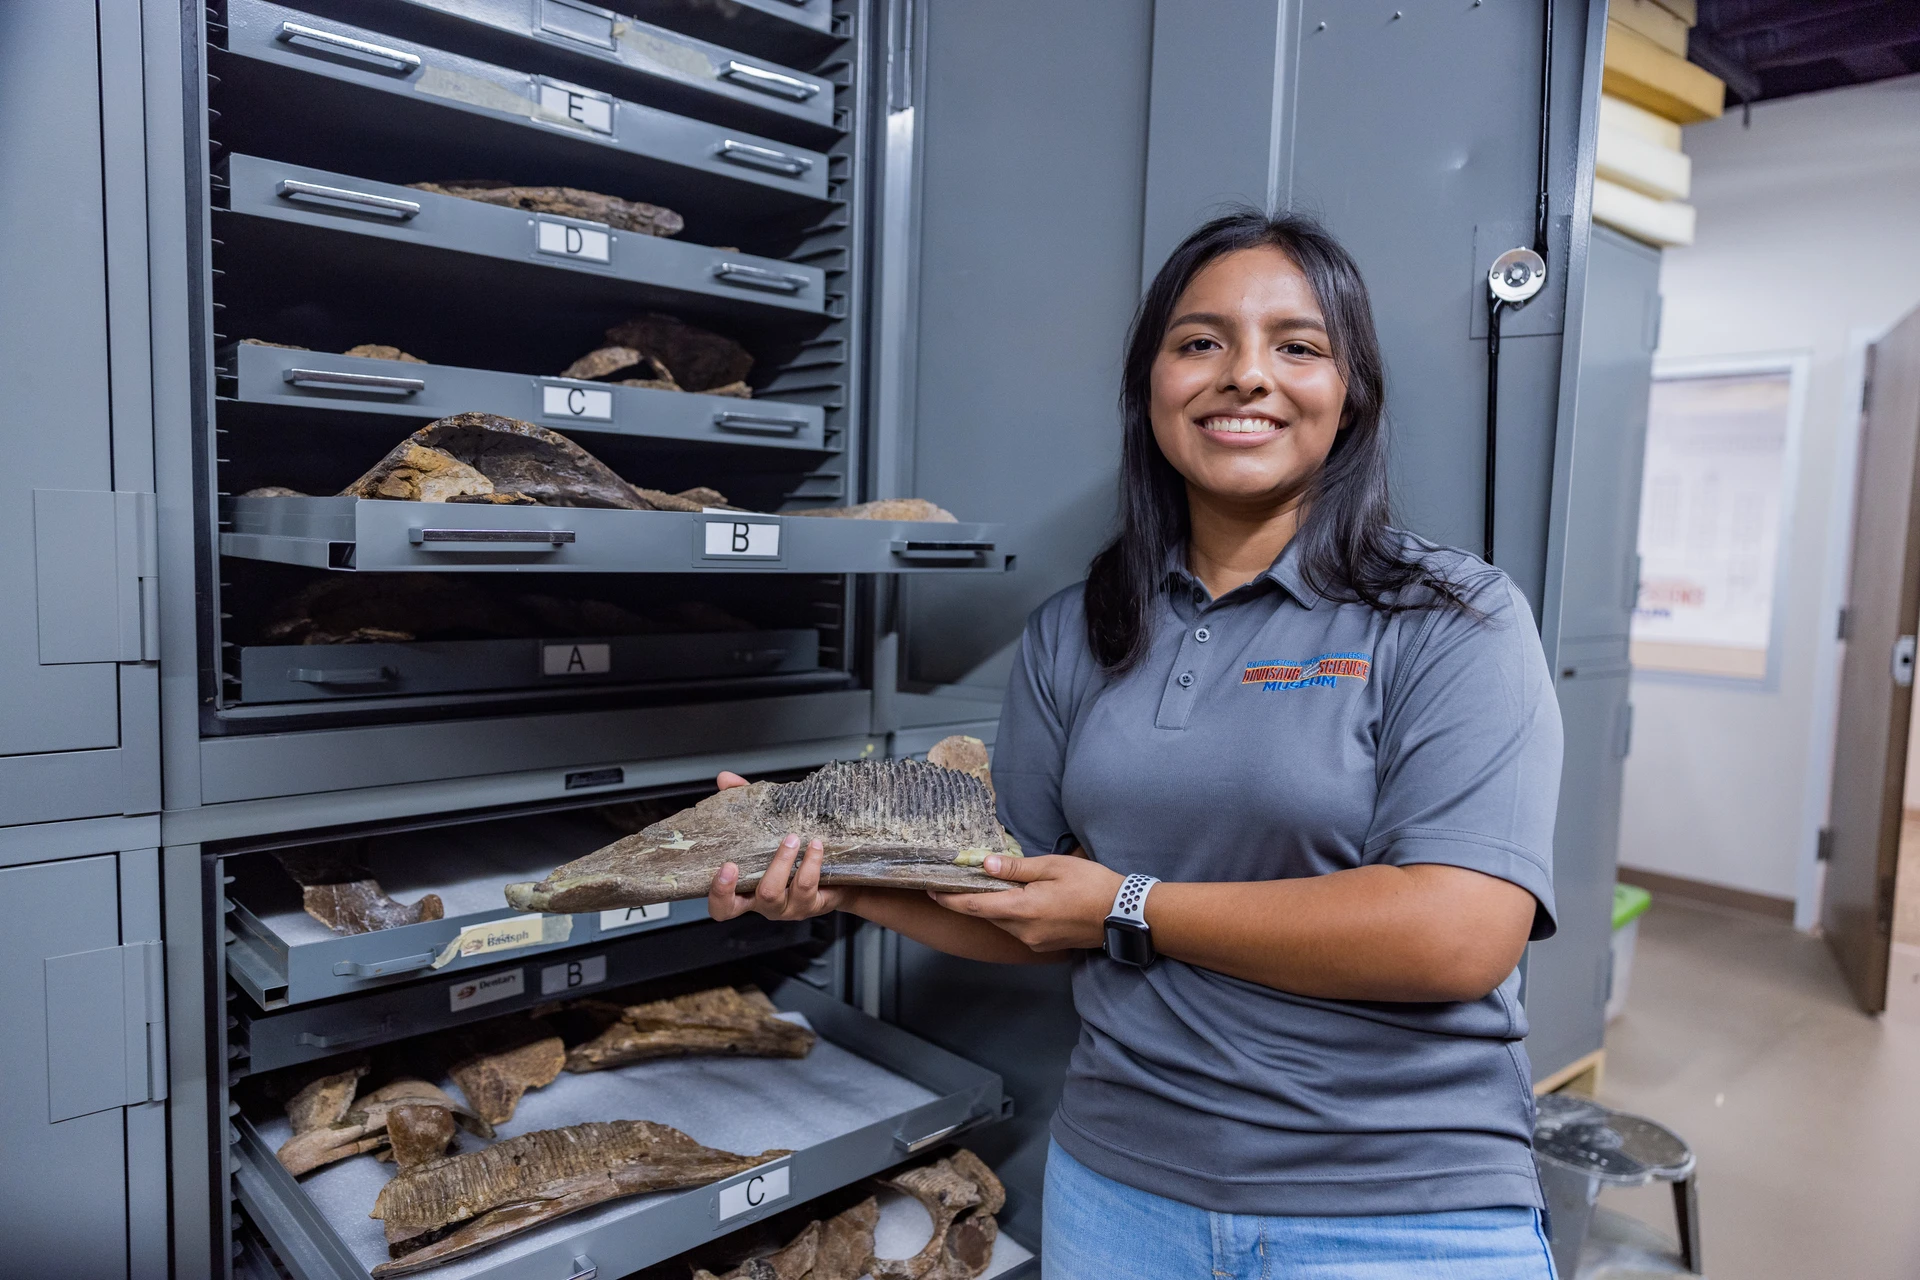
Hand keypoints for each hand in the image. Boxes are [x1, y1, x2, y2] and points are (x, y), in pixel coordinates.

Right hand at [706, 771, 852, 921]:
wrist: (841, 878)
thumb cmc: (797, 854)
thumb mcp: (768, 829)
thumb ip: (744, 802)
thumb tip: (725, 780)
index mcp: (748, 889)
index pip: (722, 905)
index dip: (718, 892)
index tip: (724, 867)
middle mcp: (764, 903)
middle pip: (737, 907)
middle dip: (731, 886)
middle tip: (732, 864)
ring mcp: (787, 907)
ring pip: (773, 893)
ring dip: (780, 862)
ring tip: (792, 839)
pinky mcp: (811, 904)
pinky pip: (806, 886)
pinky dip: (810, 862)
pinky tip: (815, 845)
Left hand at [929, 854, 1122, 951]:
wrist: (1123, 914)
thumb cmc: (1092, 885)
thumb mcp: (1053, 867)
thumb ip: (1017, 868)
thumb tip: (986, 864)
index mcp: (1023, 909)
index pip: (975, 906)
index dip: (949, 899)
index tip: (931, 889)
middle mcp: (1024, 931)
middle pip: (987, 915)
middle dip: (970, 899)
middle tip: (957, 880)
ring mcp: (1034, 942)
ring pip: (1003, 922)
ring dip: (993, 906)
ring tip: (987, 886)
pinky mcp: (1044, 945)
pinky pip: (1018, 928)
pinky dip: (1011, 913)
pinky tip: (1017, 899)